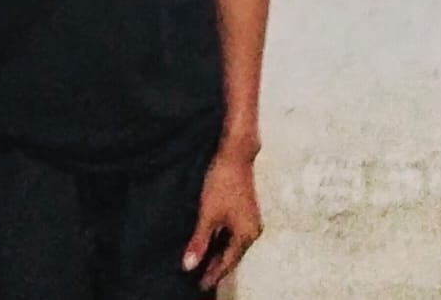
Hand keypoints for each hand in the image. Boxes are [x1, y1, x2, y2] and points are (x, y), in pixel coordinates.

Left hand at [182, 147, 262, 290]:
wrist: (234, 154)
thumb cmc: (222, 182)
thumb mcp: (208, 214)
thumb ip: (199, 241)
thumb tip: (189, 265)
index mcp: (246, 235)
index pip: (228, 262)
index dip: (213, 274)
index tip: (201, 285)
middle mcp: (251, 230)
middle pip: (232, 254)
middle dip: (216, 266)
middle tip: (201, 279)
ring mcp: (249, 220)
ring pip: (231, 243)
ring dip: (218, 253)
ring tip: (203, 264)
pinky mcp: (244, 210)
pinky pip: (232, 233)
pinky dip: (221, 240)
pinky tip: (211, 241)